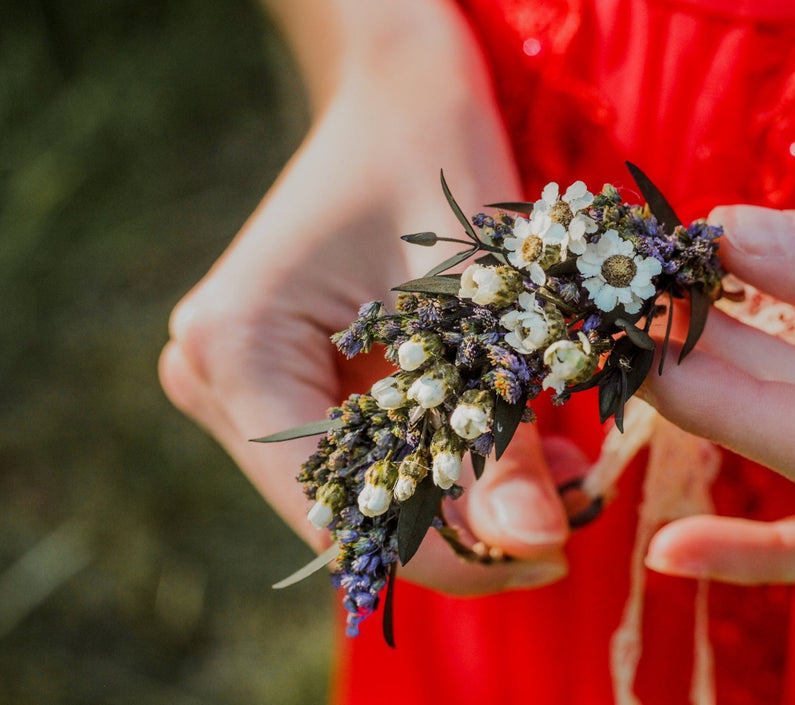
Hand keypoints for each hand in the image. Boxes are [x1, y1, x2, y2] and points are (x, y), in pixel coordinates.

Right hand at [159, 0, 573, 593]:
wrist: (400, 89)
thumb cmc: (433, 152)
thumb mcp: (480, 295)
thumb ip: (503, 429)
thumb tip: (532, 545)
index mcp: (235, 348)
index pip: (343, 506)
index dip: (448, 554)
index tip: (551, 555)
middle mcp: (217, 378)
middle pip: (355, 502)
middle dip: (468, 523)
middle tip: (571, 512)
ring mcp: (247, 381)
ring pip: (372, 482)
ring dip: (468, 494)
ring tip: (562, 473)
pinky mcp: (288, 376)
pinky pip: (376, 445)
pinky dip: (452, 456)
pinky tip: (524, 444)